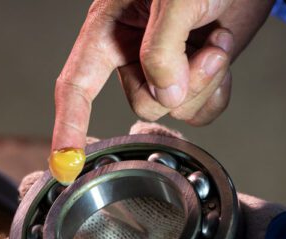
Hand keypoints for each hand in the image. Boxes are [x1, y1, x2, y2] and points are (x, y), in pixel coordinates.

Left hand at [0, 122, 285, 238]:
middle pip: (70, 224)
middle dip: (44, 204)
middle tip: (35, 186)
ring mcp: (153, 222)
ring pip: (106, 186)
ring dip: (85, 167)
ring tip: (71, 156)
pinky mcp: (183, 195)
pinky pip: (157, 162)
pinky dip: (147, 145)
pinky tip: (136, 139)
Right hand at [52, 0, 274, 152]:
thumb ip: (163, 50)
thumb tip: (166, 97)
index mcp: (109, 28)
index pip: (77, 85)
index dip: (68, 125)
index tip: (64, 162)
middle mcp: (131, 53)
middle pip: (142, 103)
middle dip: (181, 84)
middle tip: (205, 46)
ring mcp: (163, 68)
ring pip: (173, 110)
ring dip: (204, 81)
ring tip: (216, 40)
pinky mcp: (190, 78)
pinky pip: (199, 111)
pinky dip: (217, 90)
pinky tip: (221, 53)